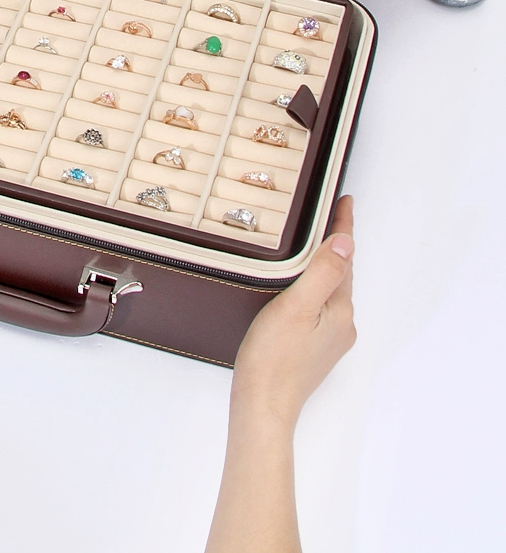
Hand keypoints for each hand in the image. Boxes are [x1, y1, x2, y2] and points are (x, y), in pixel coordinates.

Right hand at [230, 195, 355, 430]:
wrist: (262, 407)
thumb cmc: (274, 358)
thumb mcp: (297, 307)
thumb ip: (322, 273)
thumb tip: (345, 241)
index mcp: (340, 310)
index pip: (345, 258)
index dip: (343, 227)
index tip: (345, 199)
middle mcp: (341, 325)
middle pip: (340, 274)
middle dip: (334, 244)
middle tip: (324, 214)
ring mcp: (328, 340)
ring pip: (329, 291)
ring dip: (323, 266)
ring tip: (309, 243)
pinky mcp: (313, 351)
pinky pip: (319, 308)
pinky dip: (313, 288)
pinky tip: (297, 287)